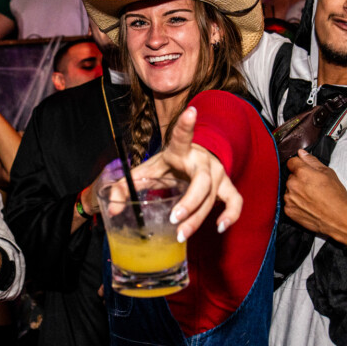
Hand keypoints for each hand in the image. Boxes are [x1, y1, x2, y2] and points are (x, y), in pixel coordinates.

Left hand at [124, 106, 242, 240]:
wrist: (196, 161)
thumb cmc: (169, 165)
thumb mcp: (147, 170)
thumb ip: (126, 185)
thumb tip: (111, 209)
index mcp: (180, 151)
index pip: (183, 137)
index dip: (186, 125)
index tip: (190, 111)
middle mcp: (202, 161)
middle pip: (201, 181)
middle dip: (189, 202)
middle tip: (174, 218)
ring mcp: (217, 174)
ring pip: (213, 197)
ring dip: (198, 218)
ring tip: (181, 234)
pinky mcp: (227, 186)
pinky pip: (235, 201)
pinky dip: (231, 215)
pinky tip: (220, 227)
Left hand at [282, 149, 346, 244]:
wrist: (338, 219)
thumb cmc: (336, 196)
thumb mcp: (328, 173)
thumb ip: (312, 161)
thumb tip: (301, 153)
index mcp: (302, 172)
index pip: (292, 162)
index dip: (299, 165)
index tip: (305, 170)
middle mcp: (292, 184)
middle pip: (291, 176)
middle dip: (299, 179)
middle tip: (312, 187)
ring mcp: (289, 198)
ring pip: (289, 189)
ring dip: (296, 191)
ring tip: (311, 197)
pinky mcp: (288, 210)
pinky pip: (289, 202)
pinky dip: (296, 203)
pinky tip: (307, 206)